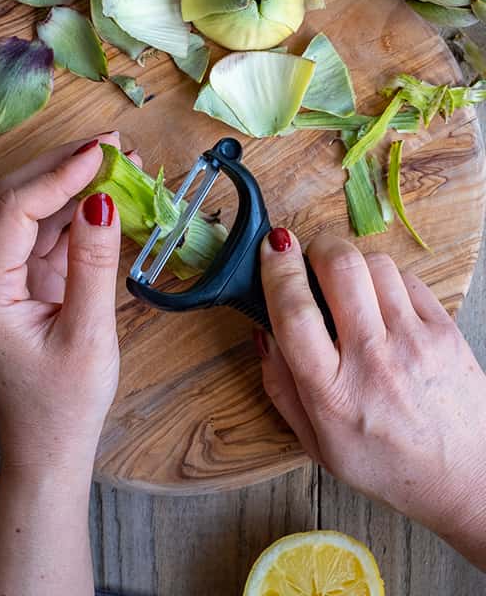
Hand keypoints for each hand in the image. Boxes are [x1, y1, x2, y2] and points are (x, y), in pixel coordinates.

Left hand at [0, 133, 129, 472]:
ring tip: (122, 161)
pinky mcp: (18, 283)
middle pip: (14, 199)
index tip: (102, 151)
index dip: (58, 174)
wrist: (46, 450)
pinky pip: (43, 235)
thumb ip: (94, 264)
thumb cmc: (62, 406)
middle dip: (62, 167)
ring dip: (72, 185)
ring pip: (30, 212)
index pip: (14, 210)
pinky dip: (76, 214)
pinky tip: (110, 195)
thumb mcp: (88, 335)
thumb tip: (103, 200)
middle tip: (114, 145)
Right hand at [259, 230, 485, 560]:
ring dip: (352, 264)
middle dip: (316, 249)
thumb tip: (263, 332)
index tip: (270, 248)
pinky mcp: (446, 332)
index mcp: (332, 391)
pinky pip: (408, 279)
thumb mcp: (316, 443)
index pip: (295, 311)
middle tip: (309, 261)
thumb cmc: (386, 465)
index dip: (276, 270)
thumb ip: (280, 387)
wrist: (466, 480)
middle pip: (340, 267)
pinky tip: (380, 303)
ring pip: (376, 264)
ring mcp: (416, 342)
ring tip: (346, 287)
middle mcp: (374, 360)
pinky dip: (385, 280)